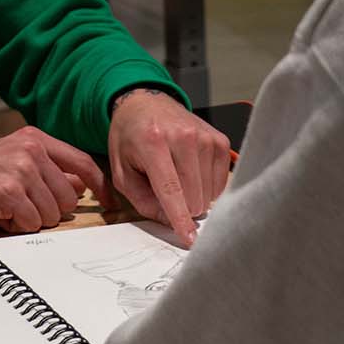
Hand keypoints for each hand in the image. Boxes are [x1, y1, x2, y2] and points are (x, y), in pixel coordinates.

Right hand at [0, 126, 109, 233]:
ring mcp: (21, 168)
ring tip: (7, 208)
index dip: (100, 186)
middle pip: (69, 197)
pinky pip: (33, 222)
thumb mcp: (16, 164)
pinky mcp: (10, 190)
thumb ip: (50, 170)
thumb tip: (81, 184)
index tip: (109, 203)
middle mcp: (31, 149)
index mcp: (35, 138)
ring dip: (31, 219)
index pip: (82, 162)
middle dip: (49, 210)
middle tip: (21, 205)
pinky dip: (17, 225)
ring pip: (52, 213)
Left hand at [106, 90, 231, 246]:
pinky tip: (192, 174)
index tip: (190, 240)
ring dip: (194, 196)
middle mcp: (183, 137)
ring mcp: (205, 137)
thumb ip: (142, 200)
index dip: (180, 218)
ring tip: (177, 176)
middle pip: (194, 196)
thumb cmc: (130, 139)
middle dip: (182, 208)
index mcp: (153, 143)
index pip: (171, 189)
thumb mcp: (122, 171)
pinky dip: (206, 187)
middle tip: (166, 192)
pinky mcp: (220, 140)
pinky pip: (221, 182)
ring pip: (209, 193)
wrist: (146, 103)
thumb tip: (169, 222)